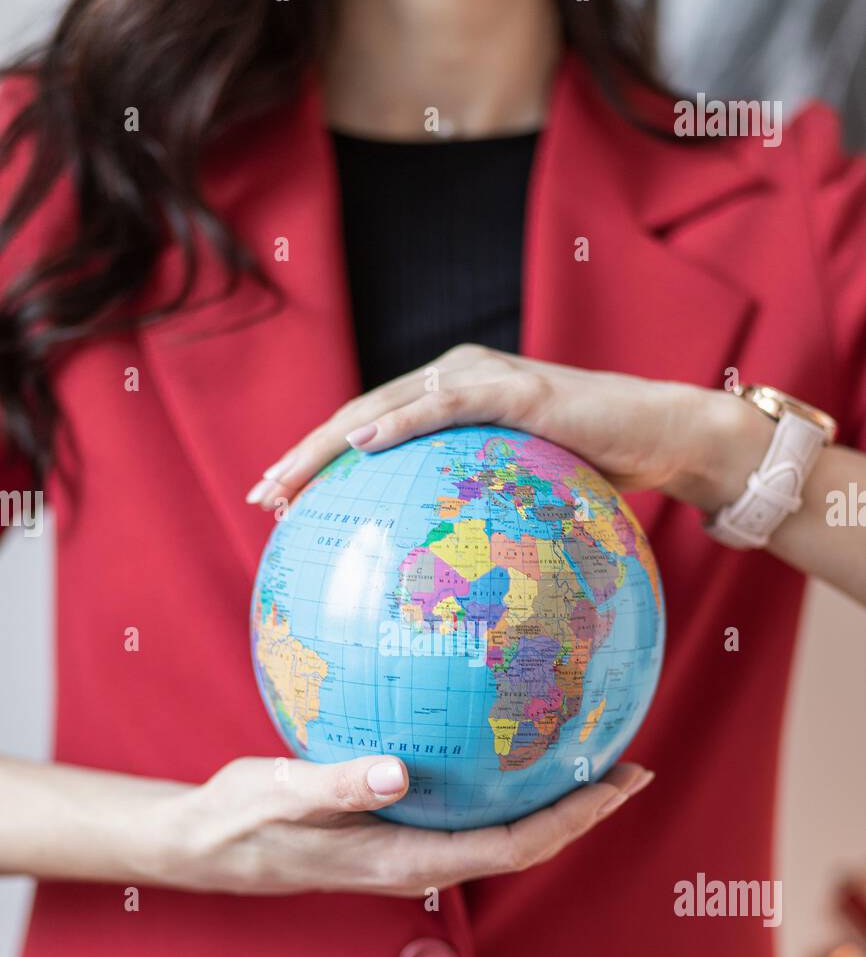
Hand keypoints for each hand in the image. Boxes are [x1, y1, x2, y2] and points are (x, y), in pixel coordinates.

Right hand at [142, 753, 653, 895]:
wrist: (209, 844)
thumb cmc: (241, 819)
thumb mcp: (277, 796)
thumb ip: (335, 785)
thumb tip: (398, 773)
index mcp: (404, 861)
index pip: (510, 848)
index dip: (570, 821)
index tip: (617, 784)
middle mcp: (419, 861)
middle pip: (523, 844)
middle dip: (580, 811)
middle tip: (630, 765)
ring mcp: (410, 848)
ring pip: (500, 831)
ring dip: (550, 800)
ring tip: (589, 754)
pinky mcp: (396, 829)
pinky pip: (468, 812)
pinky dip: (502, 783)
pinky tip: (505, 742)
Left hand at [246, 345, 770, 514]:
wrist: (663, 435)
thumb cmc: (595, 470)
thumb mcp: (522, 496)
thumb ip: (479, 515)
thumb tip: (446, 577)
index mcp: (452, 402)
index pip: (372, 431)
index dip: (321, 463)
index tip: (281, 503)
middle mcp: (457, 378)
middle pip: (363, 416)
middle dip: (306, 455)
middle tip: (263, 496)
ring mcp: (484, 378)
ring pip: (388, 406)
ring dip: (331, 441)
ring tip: (287, 478)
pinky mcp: (517, 390)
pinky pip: (447, 407)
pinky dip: (400, 423)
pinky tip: (361, 446)